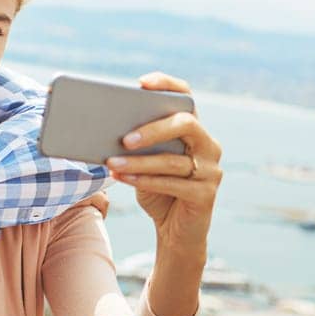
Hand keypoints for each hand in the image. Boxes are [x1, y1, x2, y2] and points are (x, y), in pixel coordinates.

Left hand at [105, 73, 221, 253]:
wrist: (176, 232)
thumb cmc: (156, 188)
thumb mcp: (145, 161)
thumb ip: (137, 143)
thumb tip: (102, 126)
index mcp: (193, 128)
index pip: (186, 96)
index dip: (166, 85)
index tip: (141, 83)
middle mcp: (208, 144)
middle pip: (185, 124)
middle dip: (153, 129)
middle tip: (124, 138)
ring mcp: (211, 170)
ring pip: (173, 159)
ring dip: (139, 161)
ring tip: (111, 161)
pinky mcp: (206, 195)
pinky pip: (173, 184)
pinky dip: (145, 180)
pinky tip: (123, 177)